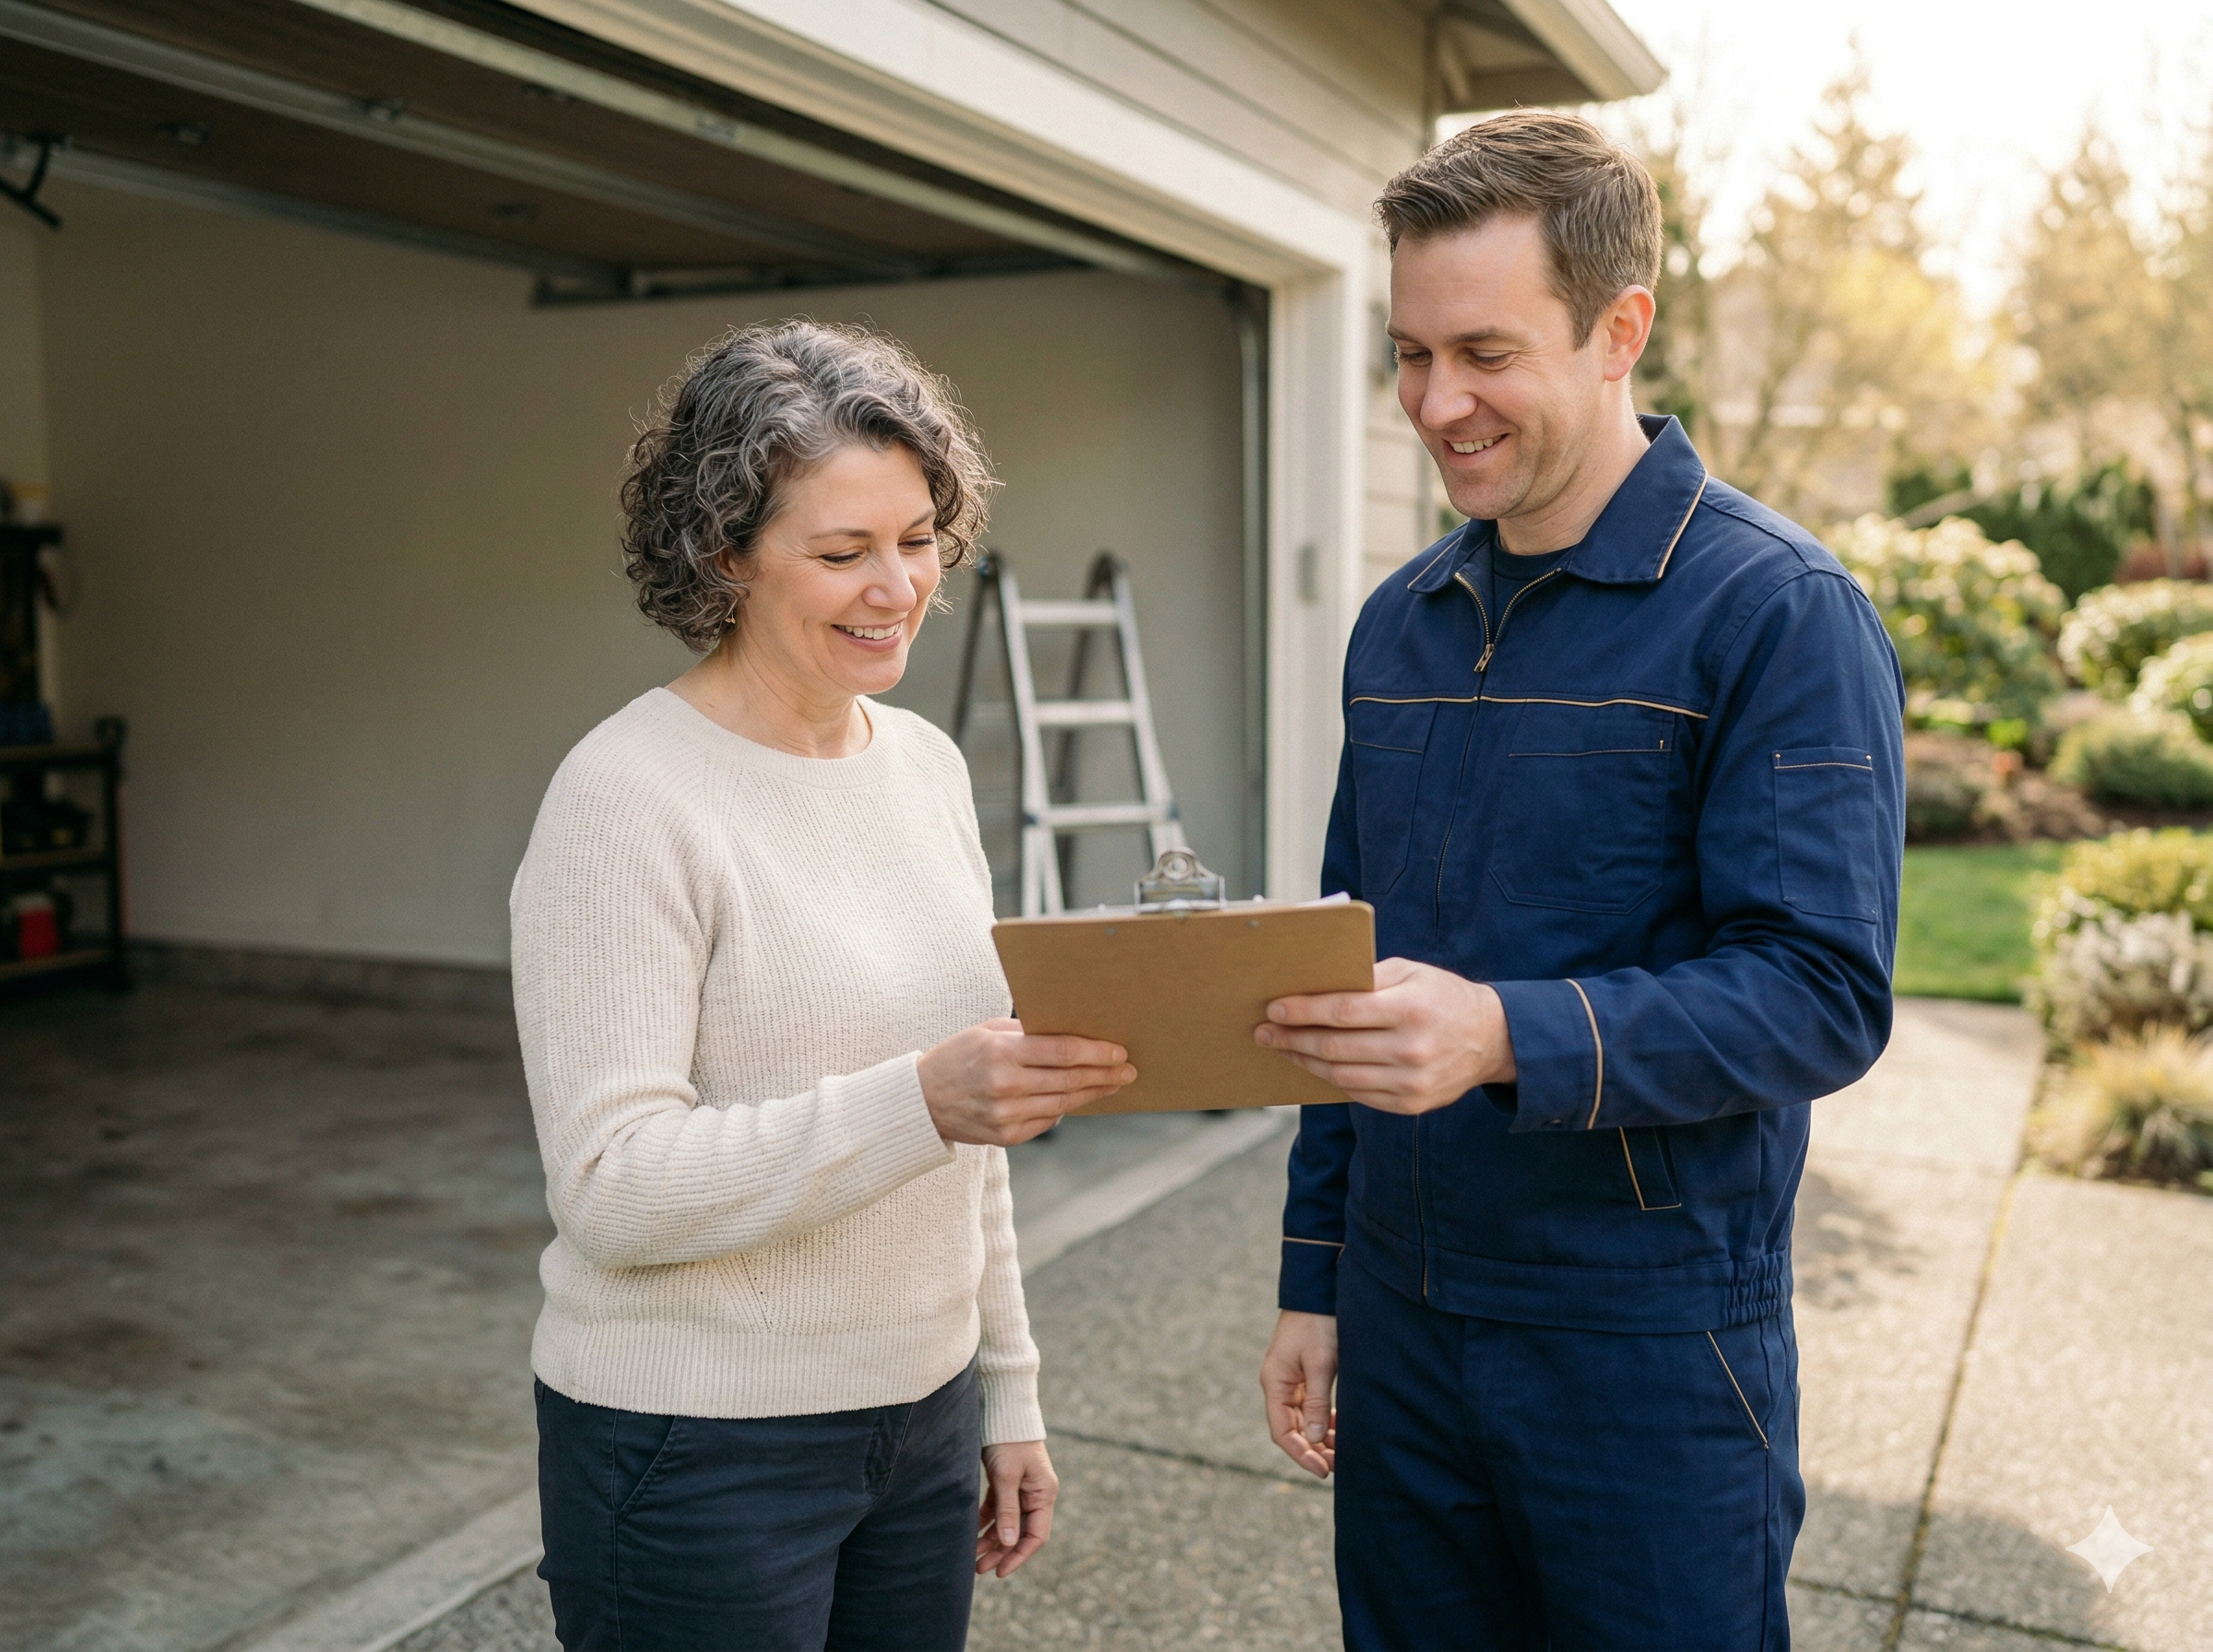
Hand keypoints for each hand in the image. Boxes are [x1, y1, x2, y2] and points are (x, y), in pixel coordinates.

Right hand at [918, 1019, 1133, 1145]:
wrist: (922, 1100)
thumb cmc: (959, 1056)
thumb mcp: (987, 1033)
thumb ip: (1027, 1033)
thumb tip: (1073, 1031)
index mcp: (1001, 1052)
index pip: (1062, 1052)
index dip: (1096, 1053)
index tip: (1119, 1052)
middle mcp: (1005, 1085)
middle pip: (1069, 1080)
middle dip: (1104, 1074)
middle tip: (1127, 1070)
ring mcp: (1005, 1114)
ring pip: (1063, 1104)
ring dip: (1093, 1093)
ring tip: (1113, 1083)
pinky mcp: (1006, 1136)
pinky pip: (1047, 1122)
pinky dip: (1067, 1109)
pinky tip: (1082, 1098)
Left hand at [976, 1439, 1056, 1577]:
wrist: (1001, 1410)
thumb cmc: (1008, 1440)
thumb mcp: (1007, 1476)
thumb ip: (1008, 1510)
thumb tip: (1009, 1543)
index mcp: (1044, 1493)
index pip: (1036, 1535)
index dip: (1019, 1556)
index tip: (1000, 1571)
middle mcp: (1035, 1494)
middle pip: (1019, 1532)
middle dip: (1000, 1551)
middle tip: (979, 1568)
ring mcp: (1021, 1488)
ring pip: (1006, 1522)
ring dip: (991, 1539)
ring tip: (972, 1555)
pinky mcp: (1006, 1482)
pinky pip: (997, 1509)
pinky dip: (985, 1521)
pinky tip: (970, 1531)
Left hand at [1254, 957, 1512, 1113]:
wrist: (1491, 1039)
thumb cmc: (1443, 997)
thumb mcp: (1411, 972)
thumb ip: (1366, 978)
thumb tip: (1315, 986)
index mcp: (1410, 1008)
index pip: (1343, 1012)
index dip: (1303, 1011)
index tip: (1274, 1009)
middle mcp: (1411, 1048)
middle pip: (1335, 1048)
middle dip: (1292, 1039)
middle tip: (1264, 1033)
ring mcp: (1411, 1082)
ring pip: (1340, 1076)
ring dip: (1304, 1062)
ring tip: (1283, 1049)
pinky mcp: (1410, 1104)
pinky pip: (1358, 1094)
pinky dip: (1331, 1080)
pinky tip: (1314, 1066)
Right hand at [1259, 1310, 1336, 1478]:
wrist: (1319, 1292)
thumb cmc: (1318, 1324)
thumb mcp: (1319, 1363)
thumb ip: (1316, 1401)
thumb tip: (1316, 1439)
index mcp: (1275, 1383)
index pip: (1283, 1432)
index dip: (1301, 1454)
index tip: (1323, 1470)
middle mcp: (1279, 1385)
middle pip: (1293, 1429)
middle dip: (1314, 1450)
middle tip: (1338, 1466)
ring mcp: (1291, 1381)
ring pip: (1303, 1420)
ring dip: (1320, 1437)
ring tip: (1343, 1452)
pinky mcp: (1304, 1375)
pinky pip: (1310, 1407)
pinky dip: (1324, 1421)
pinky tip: (1340, 1430)